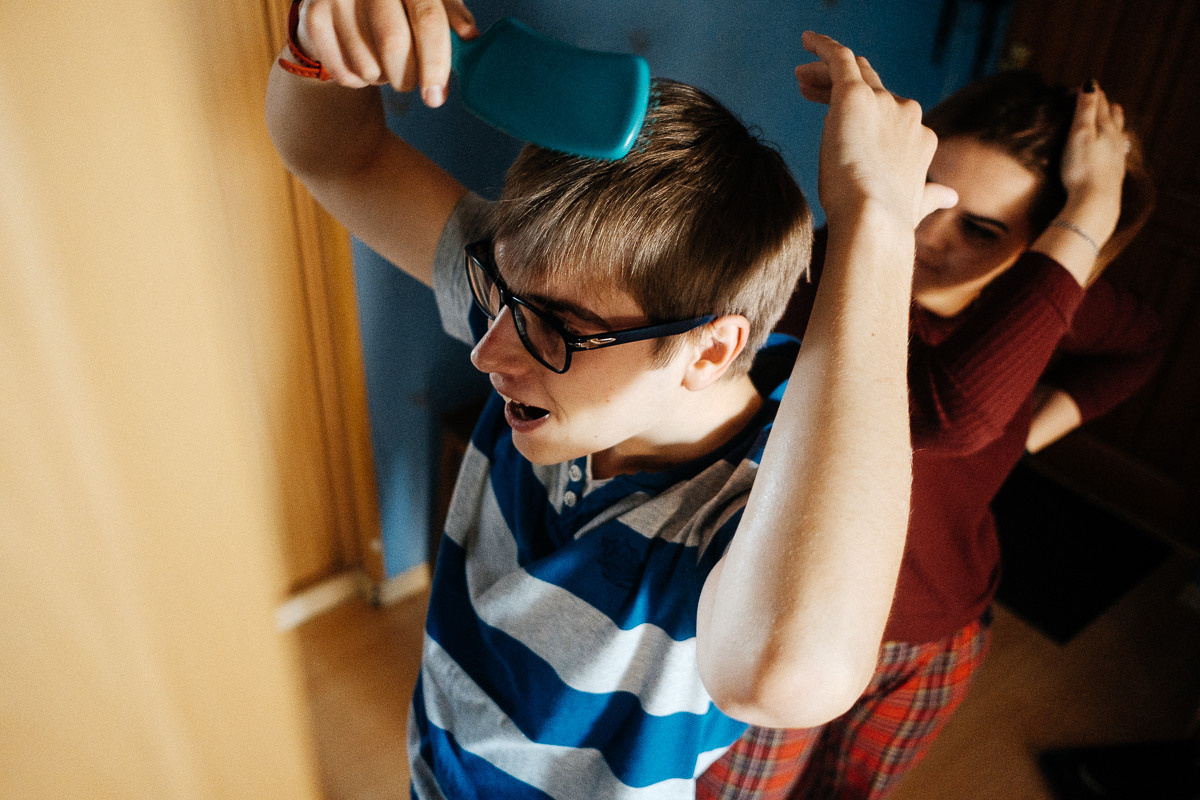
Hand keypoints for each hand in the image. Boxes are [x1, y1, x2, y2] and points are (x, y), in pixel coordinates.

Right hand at [296, 0, 476, 104]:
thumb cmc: (396, 4)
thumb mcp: (427, 0)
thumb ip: (450, 13)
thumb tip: (471, 36)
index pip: (428, 18)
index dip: (436, 62)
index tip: (436, 96)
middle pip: (394, 44)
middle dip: (407, 77)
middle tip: (410, 82)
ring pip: (367, 65)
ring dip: (382, 79)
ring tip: (383, 63)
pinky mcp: (313, 16)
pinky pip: (344, 72)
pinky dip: (359, 81)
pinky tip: (361, 62)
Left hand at [795, 32, 955, 227]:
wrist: (874, 217)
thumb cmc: (888, 219)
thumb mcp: (915, 204)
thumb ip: (930, 195)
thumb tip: (950, 196)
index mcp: (919, 137)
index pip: (888, 111)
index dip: (862, 112)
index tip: (832, 117)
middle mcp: (906, 113)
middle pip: (873, 85)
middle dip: (842, 86)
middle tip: (809, 89)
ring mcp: (884, 102)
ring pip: (853, 72)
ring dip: (826, 72)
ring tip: (800, 78)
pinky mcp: (855, 96)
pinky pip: (840, 58)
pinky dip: (823, 46)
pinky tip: (806, 40)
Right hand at [1058, 82, 1127, 244]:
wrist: (1094, 201)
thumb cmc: (1082, 168)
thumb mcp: (1079, 134)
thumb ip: (1085, 109)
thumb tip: (1091, 84)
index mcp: (1105, 126)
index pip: (1098, 101)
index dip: (1086, 92)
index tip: (1071, 90)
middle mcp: (1115, 138)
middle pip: (1112, 113)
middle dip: (1101, 102)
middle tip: (1092, 97)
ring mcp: (1117, 154)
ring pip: (1119, 130)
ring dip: (1113, 119)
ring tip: (1111, 113)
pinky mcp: (1115, 170)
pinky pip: (1119, 148)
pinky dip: (1117, 140)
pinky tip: (1119, 145)